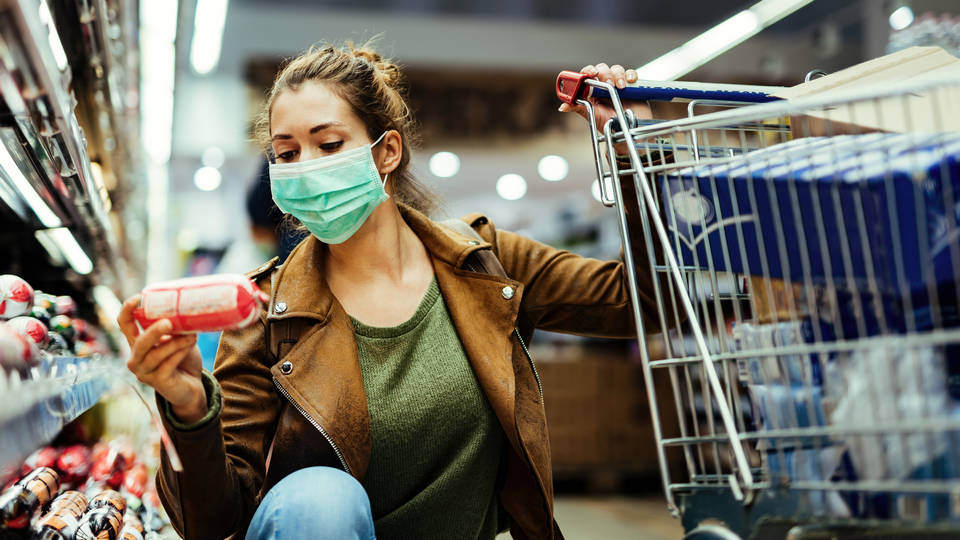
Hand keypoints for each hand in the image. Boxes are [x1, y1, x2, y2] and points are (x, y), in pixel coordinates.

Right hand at [118, 296, 206, 423]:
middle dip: (153, 331)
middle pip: (139, 341)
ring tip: (193, 335)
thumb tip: (185, 308)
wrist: (192, 387)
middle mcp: (136, 357)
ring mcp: (144, 371)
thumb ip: (176, 327)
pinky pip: (168, 363)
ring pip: (156, 353)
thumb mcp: (178, 339)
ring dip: (176, 342)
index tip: (139, 297)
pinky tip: (191, 345)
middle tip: (169, 322)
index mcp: (137, 343)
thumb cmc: (183, 359)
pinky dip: (180, 352)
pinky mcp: (157, 381)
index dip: (127, 309)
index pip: (124, 323)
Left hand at [559, 63, 651, 153]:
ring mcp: (618, 84)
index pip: (587, 75)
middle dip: (605, 74)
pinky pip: (631, 73)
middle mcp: (604, 86)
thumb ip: (579, 109)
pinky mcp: (632, 85)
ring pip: (616, 69)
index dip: (588, 71)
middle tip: (609, 84)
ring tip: (620, 88)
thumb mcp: (593, 117)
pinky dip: (631, 75)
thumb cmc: (610, 126)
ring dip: (618, 75)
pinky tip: (630, 82)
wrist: (629, 132)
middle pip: (601, 69)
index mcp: (592, 92)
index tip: (591, 73)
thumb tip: (562, 107)